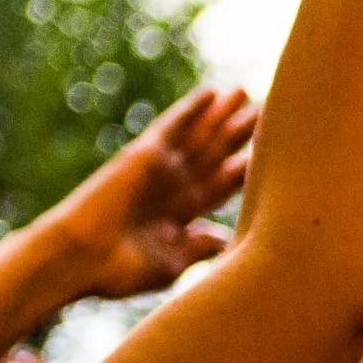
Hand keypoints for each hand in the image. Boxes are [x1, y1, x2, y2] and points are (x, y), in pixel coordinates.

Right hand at [46, 85, 256, 300]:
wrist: (81, 259)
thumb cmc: (120, 270)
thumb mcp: (172, 262)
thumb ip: (200, 247)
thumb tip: (226, 239)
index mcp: (183, 213)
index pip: (225, 184)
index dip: (249, 168)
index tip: (280, 156)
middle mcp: (175, 186)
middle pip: (217, 154)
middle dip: (241, 134)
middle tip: (273, 112)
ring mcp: (161, 169)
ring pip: (200, 135)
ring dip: (222, 115)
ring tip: (247, 93)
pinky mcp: (145, 155)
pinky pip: (173, 126)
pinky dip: (192, 109)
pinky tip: (212, 92)